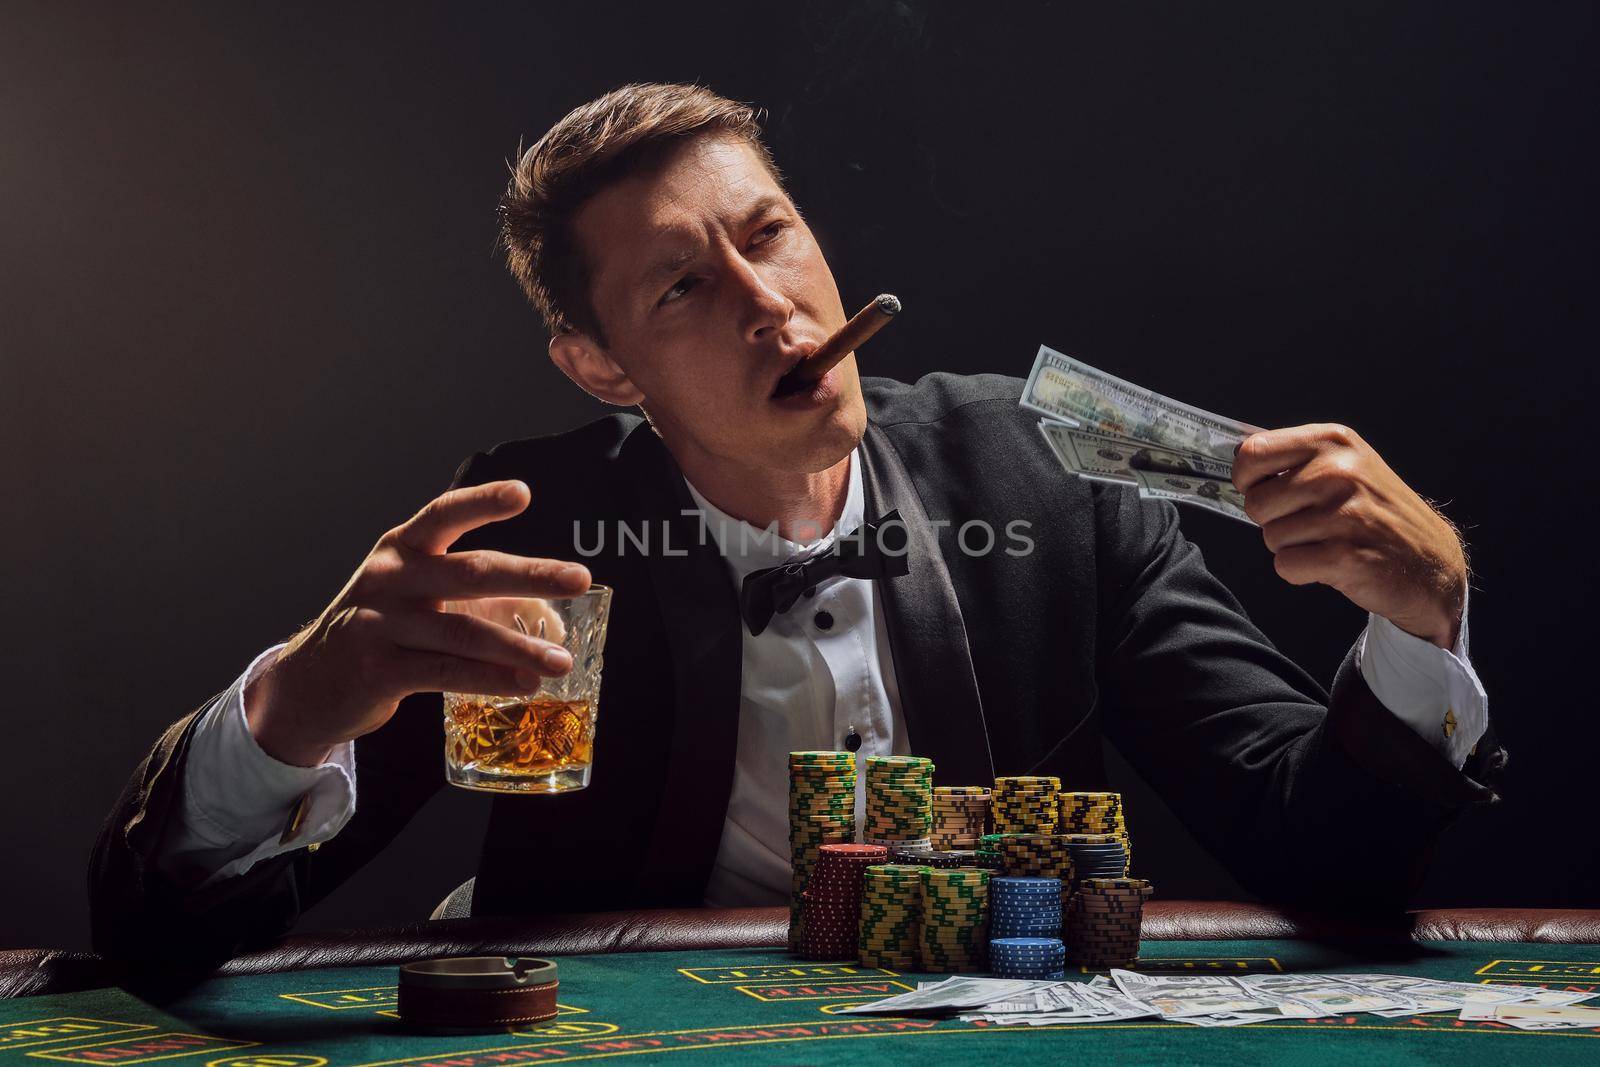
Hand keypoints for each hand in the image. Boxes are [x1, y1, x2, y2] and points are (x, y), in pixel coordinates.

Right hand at [245, 480, 591, 765]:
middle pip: (470, 573)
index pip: (444, 514)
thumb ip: (471, 592)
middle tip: (579, 578)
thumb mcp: (412, 592)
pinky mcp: (379, 670)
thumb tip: (549, 611)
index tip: (523, 493)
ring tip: (561, 660)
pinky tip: (525, 684)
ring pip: (465, 632)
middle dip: (531, 575)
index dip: (483, 502)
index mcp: (401, 548)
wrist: (309, 682)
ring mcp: (380, 624)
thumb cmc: (381, 628)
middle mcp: (389, 578)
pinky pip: (447, 673)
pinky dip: (491, 679)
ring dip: (521, 648)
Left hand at [1232, 424, 1466, 648]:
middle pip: (1256, 502)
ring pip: (1270, 536)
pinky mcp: (1345, 555)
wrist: (1430, 560)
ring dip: (1291, 547)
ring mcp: (1344, 513)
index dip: (1246, 478)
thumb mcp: (1346, 464)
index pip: (1253, 453)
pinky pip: (1285, 565)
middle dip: (1273, 519)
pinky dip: (1300, 571)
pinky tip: (1330, 562)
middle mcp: (1340, 471)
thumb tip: (1238, 457)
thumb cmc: (1376, 512)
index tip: (1261, 488)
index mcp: (1334, 441)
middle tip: (1309, 523)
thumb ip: (1295, 458)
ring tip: (1327, 541)